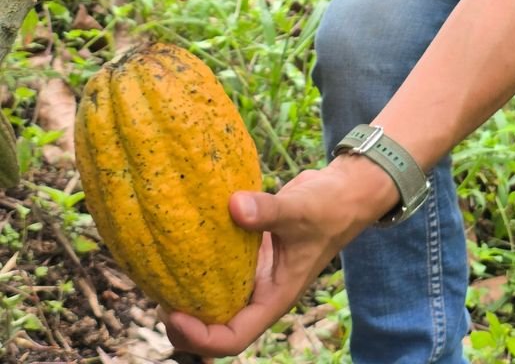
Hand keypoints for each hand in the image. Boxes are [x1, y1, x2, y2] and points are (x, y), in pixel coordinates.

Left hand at [161, 162, 396, 358]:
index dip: (200, 337)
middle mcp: (260, 292)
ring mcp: (254, 274)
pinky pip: (218, 267)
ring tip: (159, 277)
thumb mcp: (299, 211)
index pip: (233, 338)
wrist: (342, 192)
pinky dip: (199, 263)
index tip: (174, 314)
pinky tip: (179, 242)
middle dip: (185, 324)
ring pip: (214, 299)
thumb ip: (268, 211)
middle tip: (157, 297)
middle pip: (216, 328)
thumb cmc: (329, 208)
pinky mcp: (248, 252)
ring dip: (188, 296)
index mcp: (274, 299)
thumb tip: (232, 206)